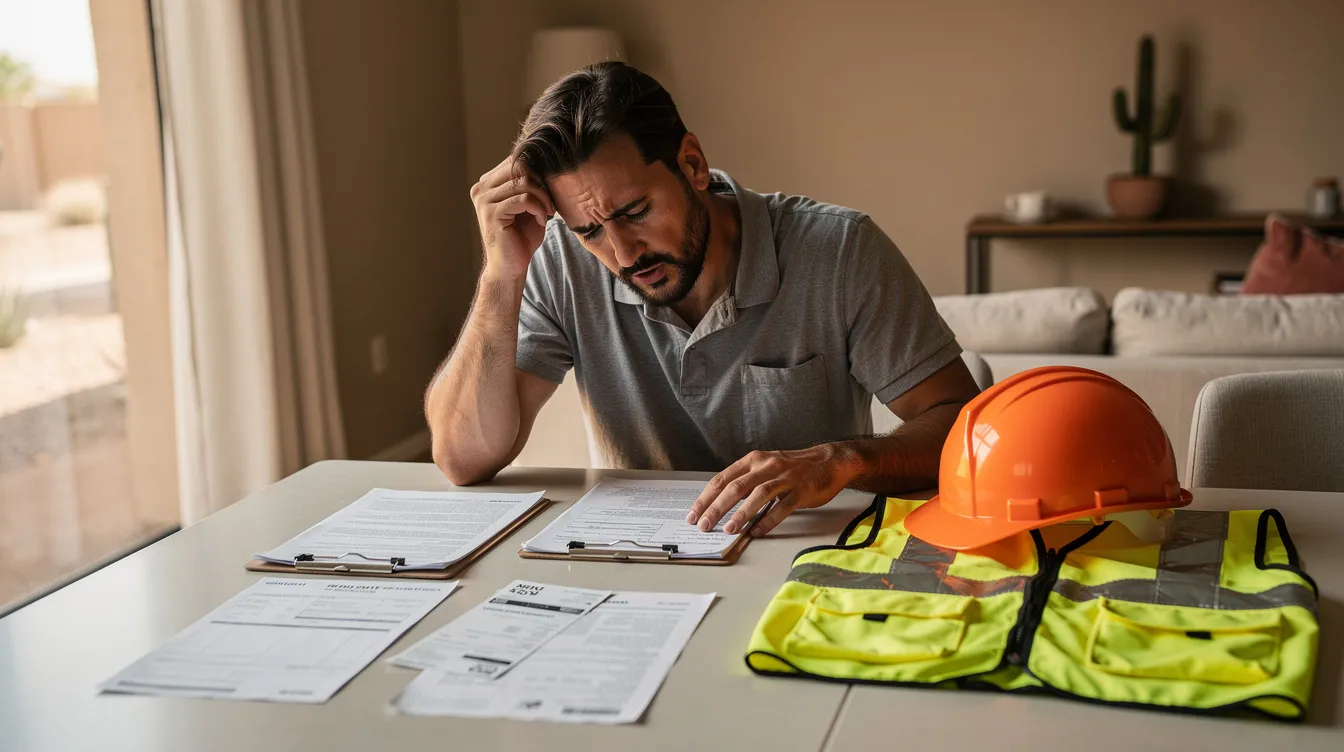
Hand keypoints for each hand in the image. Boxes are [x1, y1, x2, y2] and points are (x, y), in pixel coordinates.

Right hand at [470, 156, 555, 280]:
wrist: (511, 266)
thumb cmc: (521, 237)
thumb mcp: (528, 204)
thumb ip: (530, 183)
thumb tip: (544, 161)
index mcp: (487, 183)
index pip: (515, 161)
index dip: (537, 172)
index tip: (549, 192)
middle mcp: (481, 189)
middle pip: (519, 167)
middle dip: (541, 183)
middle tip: (550, 202)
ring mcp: (484, 200)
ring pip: (523, 182)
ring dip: (543, 197)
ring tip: (548, 212)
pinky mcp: (491, 213)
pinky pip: (523, 199)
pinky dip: (539, 208)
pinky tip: (542, 220)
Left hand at [686, 444, 857, 537]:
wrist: (829, 461)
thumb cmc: (793, 469)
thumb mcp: (765, 468)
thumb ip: (746, 482)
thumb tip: (720, 506)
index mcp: (753, 460)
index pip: (722, 479)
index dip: (706, 498)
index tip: (693, 514)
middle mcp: (766, 466)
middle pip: (736, 487)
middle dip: (716, 508)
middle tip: (703, 525)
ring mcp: (785, 478)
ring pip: (758, 495)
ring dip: (740, 514)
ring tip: (728, 529)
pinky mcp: (802, 490)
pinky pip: (782, 507)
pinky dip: (768, 520)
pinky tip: (757, 531)